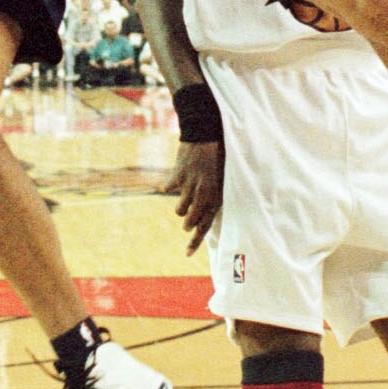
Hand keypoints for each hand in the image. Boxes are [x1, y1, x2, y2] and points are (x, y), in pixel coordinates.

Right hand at [163, 140, 223, 254]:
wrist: (205, 134)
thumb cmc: (216, 157)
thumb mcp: (220, 181)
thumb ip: (210, 200)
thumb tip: (200, 218)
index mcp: (216, 198)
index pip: (205, 227)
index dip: (195, 242)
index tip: (186, 254)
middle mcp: (203, 196)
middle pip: (189, 222)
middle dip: (187, 222)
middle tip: (187, 217)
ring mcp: (189, 187)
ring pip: (178, 210)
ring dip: (180, 205)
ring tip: (185, 193)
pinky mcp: (177, 177)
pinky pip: (167, 189)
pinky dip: (169, 185)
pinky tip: (174, 179)